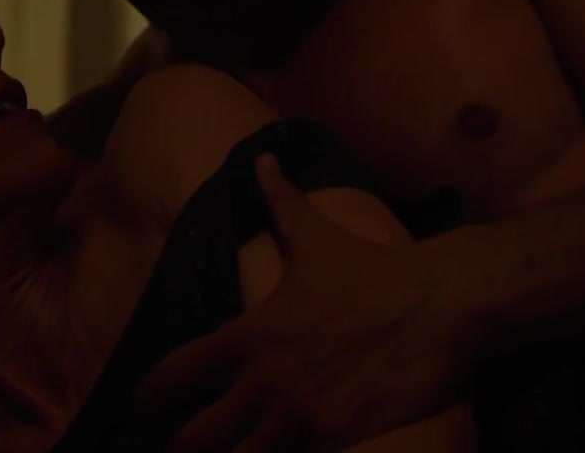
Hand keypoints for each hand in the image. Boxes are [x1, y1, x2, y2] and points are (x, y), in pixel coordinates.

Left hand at [138, 155, 484, 451]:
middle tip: (177, 446)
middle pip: (196, 438)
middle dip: (180, 446)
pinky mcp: (337, 438)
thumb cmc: (374, 270)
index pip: (176, 373)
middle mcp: (266, 381)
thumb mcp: (317, 236)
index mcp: (251, 335)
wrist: (441, 306)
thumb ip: (280, 203)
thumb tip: (262, 159)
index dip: (152, 392)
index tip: (142, 402)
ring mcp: (300, 416)